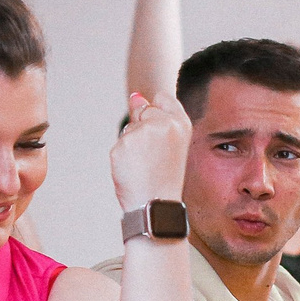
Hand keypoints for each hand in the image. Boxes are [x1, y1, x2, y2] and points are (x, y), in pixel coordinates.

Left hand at [110, 91, 191, 209]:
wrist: (156, 204)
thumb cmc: (164, 176)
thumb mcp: (170, 143)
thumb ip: (155, 117)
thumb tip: (135, 96)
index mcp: (181, 123)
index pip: (162, 97)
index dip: (157, 112)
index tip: (160, 135)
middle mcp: (163, 124)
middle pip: (142, 111)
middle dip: (142, 129)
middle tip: (153, 156)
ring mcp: (142, 133)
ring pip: (128, 128)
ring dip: (131, 144)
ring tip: (144, 165)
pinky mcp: (123, 144)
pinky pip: (118, 143)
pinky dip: (121, 156)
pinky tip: (132, 169)